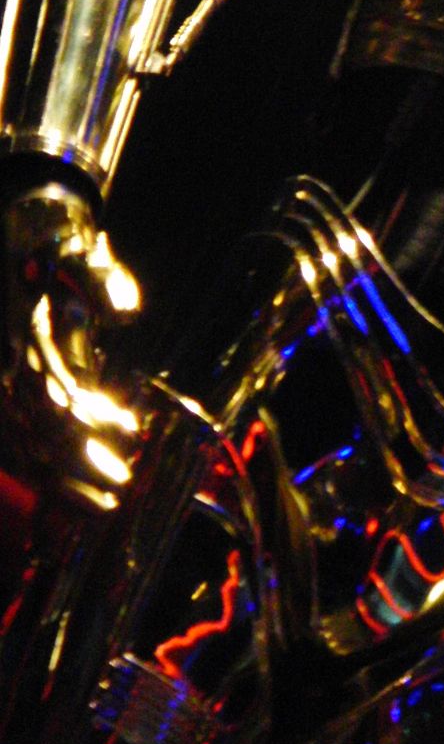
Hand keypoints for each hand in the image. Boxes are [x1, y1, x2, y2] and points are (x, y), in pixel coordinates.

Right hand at [1, 182, 144, 506]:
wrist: (24, 237)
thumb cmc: (55, 249)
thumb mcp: (82, 257)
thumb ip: (106, 282)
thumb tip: (127, 314)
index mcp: (31, 340)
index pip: (55, 392)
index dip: (87, 420)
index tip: (123, 437)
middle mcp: (18, 369)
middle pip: (44, 428)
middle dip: (79, 463)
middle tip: (119, 490)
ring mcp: (16, 384)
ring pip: (32, 444)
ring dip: (67, 479)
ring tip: (106, 506)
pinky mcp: (22, 390)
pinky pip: (26, 443)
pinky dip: (50, 474)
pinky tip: (77, 499)